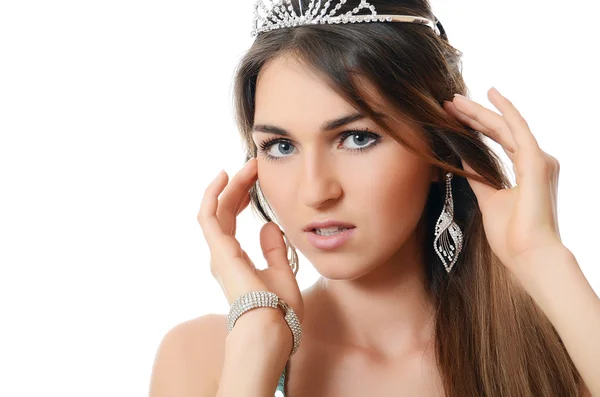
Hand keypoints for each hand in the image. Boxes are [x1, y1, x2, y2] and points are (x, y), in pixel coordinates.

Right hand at [197, 158, 303, 322]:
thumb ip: (274, 250)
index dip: (241, 197)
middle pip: (223, 210)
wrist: (272, 328)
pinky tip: (224, 176)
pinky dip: (212, 194)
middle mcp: (222, 254)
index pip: (231, 220)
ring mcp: (218, 252)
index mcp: (235, 260)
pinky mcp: (219, 250)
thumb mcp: (282, 272)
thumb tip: (271, 226)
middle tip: (253, 166)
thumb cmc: (279, 310)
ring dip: (230, 185)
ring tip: (247, 166)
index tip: (255, 179)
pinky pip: (208, 215)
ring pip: (216, 208)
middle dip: (237, 186)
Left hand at [443, 87, 564, 274]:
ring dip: (479, 111)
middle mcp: (537, 160)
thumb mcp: (488, 199)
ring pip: (504, 126)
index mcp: (527, 170)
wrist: (529, 256)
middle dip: (473, 115)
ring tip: (455, 100)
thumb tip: (462, 158)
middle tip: (449, 102)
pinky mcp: (537, 162)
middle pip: (499, 130)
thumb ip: (478, 176)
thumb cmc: (513, 236)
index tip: (452, 116)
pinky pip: (518, 129)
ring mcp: (539, 159)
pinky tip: (491, 95)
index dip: (475, 126)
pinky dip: (504, 111)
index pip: (498, 140)